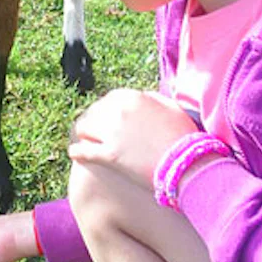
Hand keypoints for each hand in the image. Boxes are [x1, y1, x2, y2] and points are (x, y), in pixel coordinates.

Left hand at [67, 89, 200, 188]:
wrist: (186, 164)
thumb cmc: (184, 137)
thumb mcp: (173, 108)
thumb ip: (154, 99)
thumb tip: (143, 97)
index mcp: (132, 98)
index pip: (109, 99)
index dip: (105, 109)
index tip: (105, 117)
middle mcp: (118, 111)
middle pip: (94, 112)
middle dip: (92, 121)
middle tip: (91, 130)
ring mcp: (111, 133)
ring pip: (84, 129)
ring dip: (83, 134)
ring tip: (82, 140)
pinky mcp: (108, 155)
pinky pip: (83, 151)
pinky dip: (77, 152)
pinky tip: (75, 154)